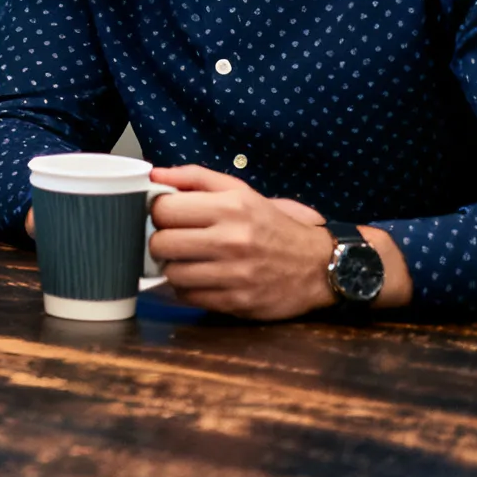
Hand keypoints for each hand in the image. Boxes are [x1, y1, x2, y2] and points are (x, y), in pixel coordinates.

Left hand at [145, 164, 408, 318]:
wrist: (321, 265)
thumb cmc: (274, 225)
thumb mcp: (242, 192)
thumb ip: (196, 179)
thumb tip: (154, 174)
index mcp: (231, 207)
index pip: (163, 209)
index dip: (160, 212)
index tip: (169, 216)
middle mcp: (232, 240)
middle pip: (161, 243)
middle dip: (162, 241)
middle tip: (176, 240)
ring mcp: (235, 274)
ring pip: (172, 273)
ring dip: (175, 267)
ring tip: (190, 260)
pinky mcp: (238, 301)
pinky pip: (189, 296)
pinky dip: (189, 288)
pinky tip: (203, 278)